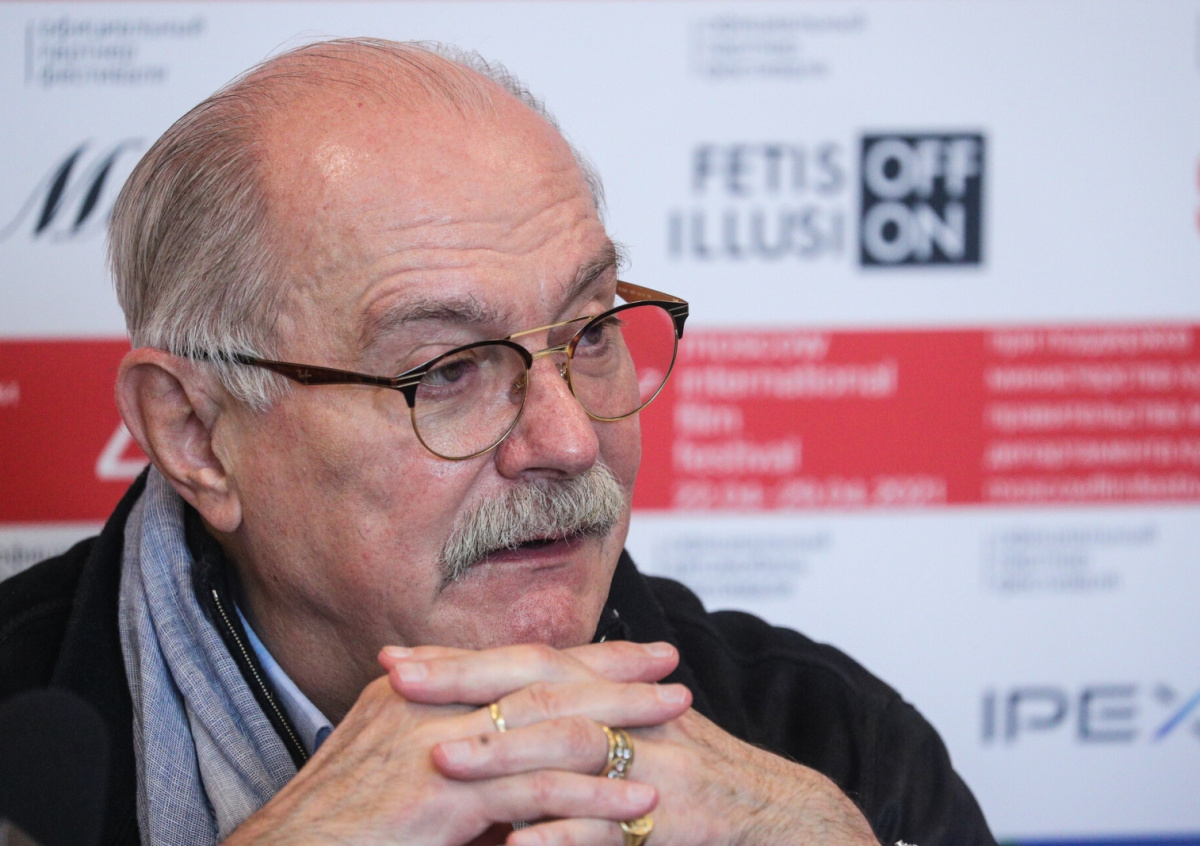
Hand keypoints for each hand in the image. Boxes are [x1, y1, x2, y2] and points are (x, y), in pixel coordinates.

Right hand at [223, 642, 687, 845]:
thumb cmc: (339, 826)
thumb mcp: (395, 767)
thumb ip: (452, 746)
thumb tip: (507, 747)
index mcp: (421, 688)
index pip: (517, 659)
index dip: (580, 654)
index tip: (633, 652)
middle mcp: (431, 701)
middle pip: (543, 676)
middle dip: (615, 671)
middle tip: (672, 668)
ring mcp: (438, 743)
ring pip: (552, 722)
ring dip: (622, 721)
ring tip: (676, 721)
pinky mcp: (447, 793)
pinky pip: (540, 791)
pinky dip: (597, 796)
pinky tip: (640, 801)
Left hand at [388, 644, 878, 845]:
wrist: (777, 812)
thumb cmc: (690, 783)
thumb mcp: (625, 744)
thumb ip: (562, 736)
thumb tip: (483, 734)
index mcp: (607, 693)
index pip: (523, 664)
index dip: (459, 660)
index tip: (396, 661)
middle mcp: (627, 712)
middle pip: (537, 685)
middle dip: (464, 681)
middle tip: (396, 683)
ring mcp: (653, 757)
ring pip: (569, 744)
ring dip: (503, 752)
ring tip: (439, 761)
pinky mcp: (679, 810)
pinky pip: (612, 825)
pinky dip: (565, 836)